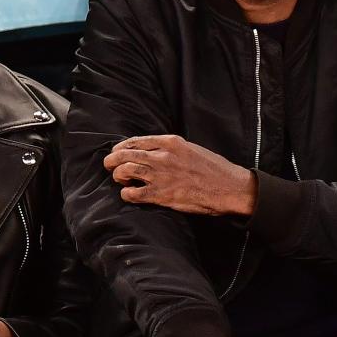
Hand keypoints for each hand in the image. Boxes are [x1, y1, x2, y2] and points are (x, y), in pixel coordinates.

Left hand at [104, 135, 255, 215]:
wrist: (228, 187)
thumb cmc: (213, 168)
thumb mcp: (191, 148)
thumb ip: (170, 148)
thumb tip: (152, 151)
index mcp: (170, 142)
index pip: (137, 141)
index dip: (122, 147)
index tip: (117, 151)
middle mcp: (162, 156)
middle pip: (126, 154)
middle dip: (113, 159)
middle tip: (109, 164)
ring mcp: (161, 175)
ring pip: (126, 171)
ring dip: (118, 175)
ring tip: (119, 179)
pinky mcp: (162, 195)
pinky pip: (134, 193)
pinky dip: (127, 193)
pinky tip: (128, 194)